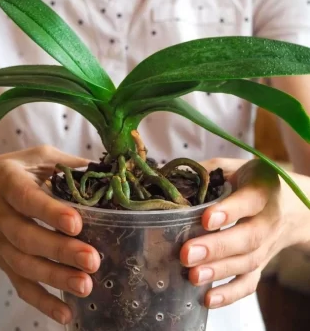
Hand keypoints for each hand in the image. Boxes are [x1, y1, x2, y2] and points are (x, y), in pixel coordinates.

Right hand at [0, 145, 100, 324]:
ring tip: (85, 285)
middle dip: (60, 251)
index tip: (76, 223)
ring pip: (24, 265)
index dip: (50, 212)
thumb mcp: (38, 158)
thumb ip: (67, 164)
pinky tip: (67, 313)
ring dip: (55, 278)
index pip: (27, 198)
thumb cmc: (15, 172)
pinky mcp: (2, 262)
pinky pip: (20, 285)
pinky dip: (43, 301)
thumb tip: (106, 171)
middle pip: (26, 237)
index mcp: (7, 182)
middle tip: (91, 260)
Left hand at [180, 158, 309, 308]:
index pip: (249, 201)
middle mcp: (268, 220)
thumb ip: (209, 170)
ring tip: (192, 276)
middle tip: (187, 254)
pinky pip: (250, 282)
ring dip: (219, 272)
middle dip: (216, 248)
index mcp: (262, 190)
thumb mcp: (237, 168)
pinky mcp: (262, 263)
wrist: (294, 207)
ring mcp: (267, 245)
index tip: (206, 219)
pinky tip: (208, 298)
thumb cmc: (256, 183)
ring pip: (247, 263)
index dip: (229, 211)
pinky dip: (231, 293)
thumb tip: (172, 178)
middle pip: (247, 238)